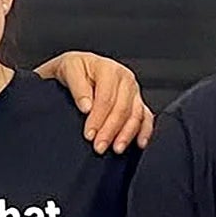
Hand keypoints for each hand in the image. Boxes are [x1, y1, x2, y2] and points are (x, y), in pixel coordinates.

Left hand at [34, 51, 153, 152]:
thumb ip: (78, 87)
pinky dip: (145, 131)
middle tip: (99, 147)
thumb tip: (86, 107)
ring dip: (126, 134)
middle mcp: (125, 78)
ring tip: (116, 148)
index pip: (106, 98)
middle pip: (122, 108)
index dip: (98, 118)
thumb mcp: (69, 70)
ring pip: (135, 115)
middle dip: (110, 130)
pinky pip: (146, 117)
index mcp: (108, 68)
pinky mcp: (137, 101)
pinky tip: (139, 143)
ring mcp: (133, 91)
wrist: (78, 68)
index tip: (89, 134)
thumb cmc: (74, 69)